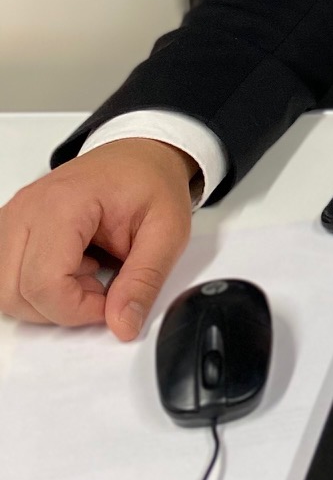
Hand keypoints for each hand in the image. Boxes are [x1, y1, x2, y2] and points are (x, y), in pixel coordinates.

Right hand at [0, 141, 196, 341]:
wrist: (138, 154)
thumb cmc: (150, 182)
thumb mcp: (168, 230)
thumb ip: (145, 280)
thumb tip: (123, 325)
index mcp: (64, 203)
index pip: (43, 283)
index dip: (77, 309)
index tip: (109, 302)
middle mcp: (28, 208)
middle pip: (15, 293)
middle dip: (60, 307)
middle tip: (100, 286)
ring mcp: (14, 216)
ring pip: (5, 289)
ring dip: (45, 298)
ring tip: (86, 273)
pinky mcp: (10, 227)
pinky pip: (6, 276)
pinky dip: (34, 286)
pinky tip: (68, 267)